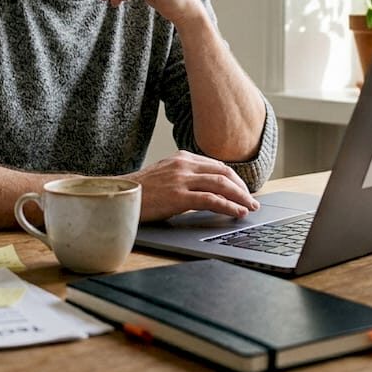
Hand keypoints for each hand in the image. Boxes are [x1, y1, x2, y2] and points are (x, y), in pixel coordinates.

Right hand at [124, 150, 260, 221]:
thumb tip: (207, 190)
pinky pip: (211, 200)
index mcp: (182, 158)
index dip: (234, 179)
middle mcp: (184, 165)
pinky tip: (237, 212)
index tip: (243, 191)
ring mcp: (181, 180)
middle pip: (224, 173)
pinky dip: (228, 206)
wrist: (119, 196)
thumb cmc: (140, 191)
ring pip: (221, 184)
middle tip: (252, 201)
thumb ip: (184, 177)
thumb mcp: (165, 176)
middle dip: (242, 188)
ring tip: (250, 208)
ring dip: (240, 197)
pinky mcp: (178, 196)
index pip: (217, 165)